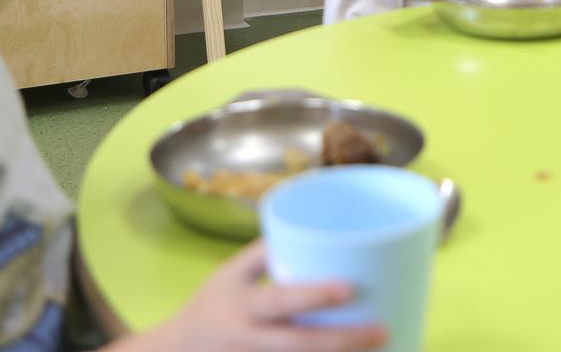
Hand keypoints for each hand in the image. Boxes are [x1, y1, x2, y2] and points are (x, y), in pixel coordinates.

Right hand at [134, 241, 387, 351]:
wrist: (177, 351)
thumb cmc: (211, 304)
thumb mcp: (230, 273)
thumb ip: (264, 253)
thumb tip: (308, 222)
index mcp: (243, 308)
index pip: (281, 301)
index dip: (314, 296)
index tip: (348, 288)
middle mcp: (251, 340)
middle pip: (300, 344)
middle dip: (343, 340)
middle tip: (383, 329)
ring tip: (382, 346)